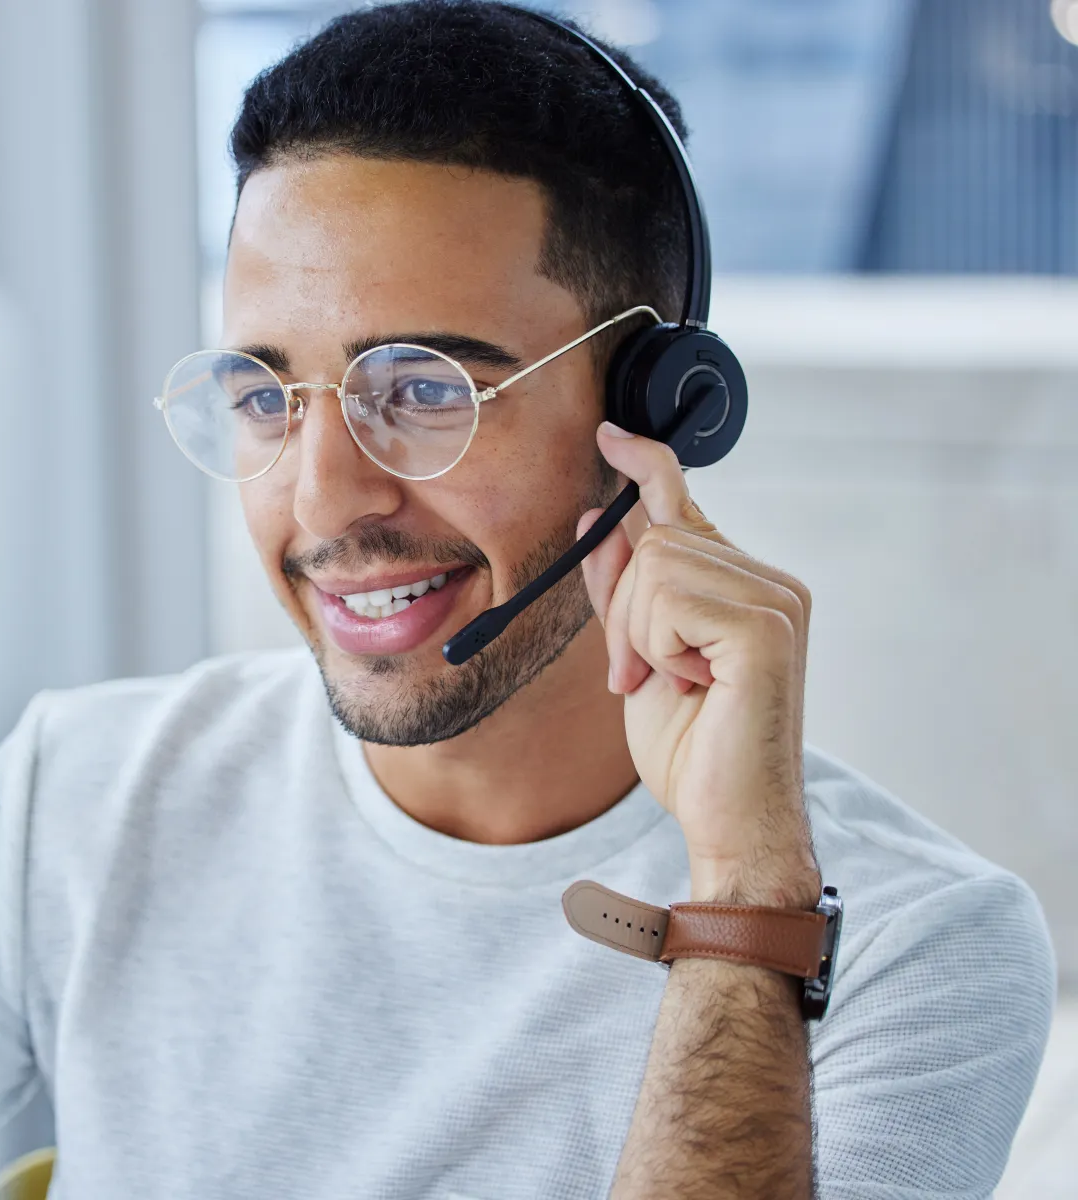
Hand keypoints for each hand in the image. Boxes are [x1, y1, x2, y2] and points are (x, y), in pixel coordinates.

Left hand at [580, 422, 819, 907]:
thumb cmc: (688, 747)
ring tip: (670, 684)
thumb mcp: (637, 653)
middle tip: (640, 675)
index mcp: (747, 585)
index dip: (646, 465)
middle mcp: (773, 582)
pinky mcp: (767, 626)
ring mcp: (777, 600)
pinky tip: (691, 684)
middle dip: (624, 610)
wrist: (726, 818)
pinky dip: (656, 644)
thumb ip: (622, 588)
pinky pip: (669, 597)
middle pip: (656, 537)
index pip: (687, 506)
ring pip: (658, 563)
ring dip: (638, 632)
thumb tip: (598, 515)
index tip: (609, 434)